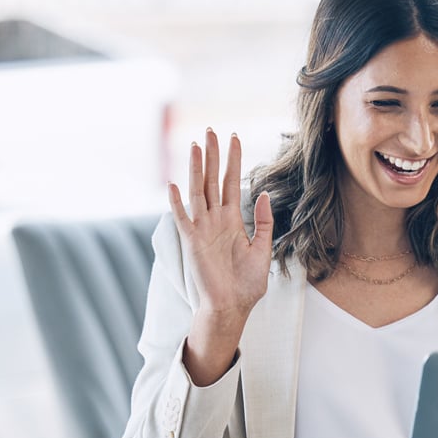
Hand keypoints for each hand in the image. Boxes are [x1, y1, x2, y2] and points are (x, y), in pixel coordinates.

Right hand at [171, 129, 273, 384]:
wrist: (233, 307)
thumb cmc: (247, 284)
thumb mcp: (263, 250)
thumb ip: (262, 222)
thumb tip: (262, 194)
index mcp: (232, 220)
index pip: (231, 183)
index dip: (233, 161)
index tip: (235, 137)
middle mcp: (215, 220)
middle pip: (212, 180)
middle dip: (213, 156)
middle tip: (212, 130)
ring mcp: (203, 230)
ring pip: (198, 192)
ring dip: (196, 169)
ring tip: (196, 146)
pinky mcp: (193, 243)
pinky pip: (184, 219)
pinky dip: (177, 203)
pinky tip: (174, 185)